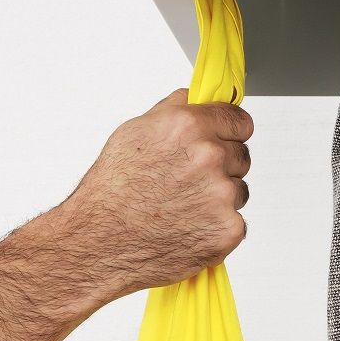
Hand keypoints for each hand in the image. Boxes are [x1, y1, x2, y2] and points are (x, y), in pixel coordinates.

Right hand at [63, 88, 253, 296]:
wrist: (98, 242)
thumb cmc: (111, 191)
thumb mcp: (134, 132)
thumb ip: (173, 110)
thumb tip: (195, 98)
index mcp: (189, 126)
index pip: (240, 120)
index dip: (230, 131)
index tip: (225, 139)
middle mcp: (209, 156)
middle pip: (241, 155)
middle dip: (222, 166)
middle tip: (188, 181)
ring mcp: (221, 194)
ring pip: (239, 190)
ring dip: (220, 197)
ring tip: (182, 206)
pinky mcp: (228, 228)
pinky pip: (236, 222)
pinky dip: (217, 227)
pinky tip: (188, 227)